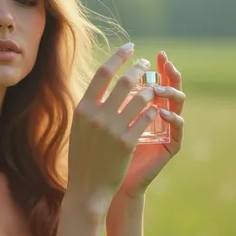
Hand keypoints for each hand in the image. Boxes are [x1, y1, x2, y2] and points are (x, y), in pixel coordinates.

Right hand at [67, 44, 163, 215]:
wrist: (86, 187)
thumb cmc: (82, 158)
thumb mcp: (79, 129)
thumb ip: (89, 107)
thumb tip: (101, 85)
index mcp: (83, 109)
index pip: (103, 73)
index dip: (118, 57)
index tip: (129, 48)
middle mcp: (97, 116)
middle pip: (124, 81)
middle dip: (138, 68)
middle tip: (146, 64)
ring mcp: (112, 129)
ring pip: (140, 98)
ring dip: (150, 88)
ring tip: (155, 85)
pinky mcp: (127, 142)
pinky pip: (146, 119)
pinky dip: (153, 110)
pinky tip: (156, 107)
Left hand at [112, 51, 185, 200]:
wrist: (104, 183)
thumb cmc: (101, 151)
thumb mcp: (100, 122)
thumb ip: (104, 101)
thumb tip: (95, 74)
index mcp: (143, 106)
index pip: (151, 79)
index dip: (149, 64)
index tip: (143, 51)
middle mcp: (158, 114)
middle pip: (169, 86)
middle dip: (166, 72)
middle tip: (164, 61)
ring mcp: (166, 129)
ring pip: (178, 103)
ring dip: (170, 91)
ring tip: (158, 87)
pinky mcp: (170, 145)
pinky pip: (178, 128)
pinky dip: (173, 117)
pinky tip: (162, 111)